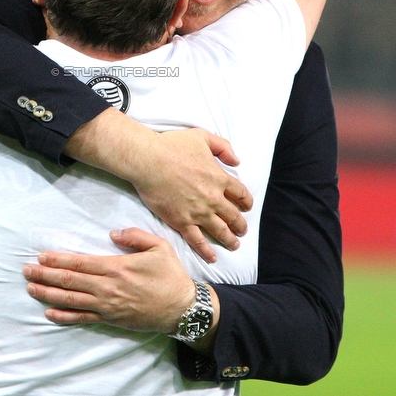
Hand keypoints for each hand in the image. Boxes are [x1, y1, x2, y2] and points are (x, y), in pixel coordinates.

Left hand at [23, 228, 199, 334]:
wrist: (183, 308)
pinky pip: (83, 318)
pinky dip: (64, 316)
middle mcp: (108, 288)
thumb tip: (113, 233)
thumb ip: (135, 236)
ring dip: (48, 294)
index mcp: (117, 267)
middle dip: (45, 276)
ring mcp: (107, 306)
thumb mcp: (160, 246)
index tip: (41, 257)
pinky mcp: (111, 320)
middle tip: (26, 271)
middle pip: (69, 281)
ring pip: (71, 300)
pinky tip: (49, 313)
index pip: (80, 263)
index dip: (58, 260)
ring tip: (31, 289)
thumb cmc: (171, 276)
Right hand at [135, 128, 249, 261]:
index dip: (246, 202)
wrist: (148, 160)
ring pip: (220, 231)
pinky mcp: (182, 221)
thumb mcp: (202, 137)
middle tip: (242, 231)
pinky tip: (212, 257)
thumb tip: (237, 160)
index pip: (241, 194)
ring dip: (230, 240)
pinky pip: (198, 240)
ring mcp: (198, 212)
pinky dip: (206, 251)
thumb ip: (222, 147)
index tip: (246, 208)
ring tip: (234, 245)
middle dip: (240, 225)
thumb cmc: (172, 145)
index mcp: (219, 178)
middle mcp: (213, 198)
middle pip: (234, 216)